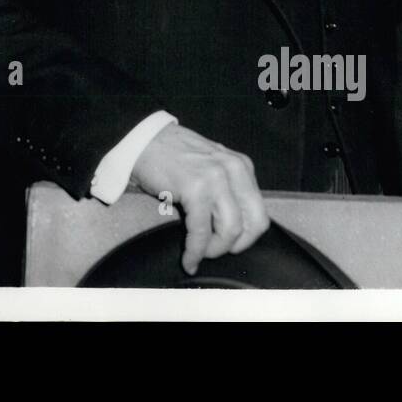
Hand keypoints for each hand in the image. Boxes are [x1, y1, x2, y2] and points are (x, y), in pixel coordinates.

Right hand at [130, 124, 269, 275]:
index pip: (259, 213)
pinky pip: (201, 232)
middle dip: (236, 246)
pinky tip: (188, 260)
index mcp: (241, 167)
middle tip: (216, 250)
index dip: (246, 237)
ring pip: (231, 231)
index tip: (228, 245)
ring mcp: (216, 178)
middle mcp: (234, 169)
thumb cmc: (172, 156)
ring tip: (199, 253)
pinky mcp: (195, 188)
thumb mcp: (211, 166)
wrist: (141, 140)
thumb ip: (227, 188)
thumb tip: (235, 227)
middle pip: (254, 224)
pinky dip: (195, 252)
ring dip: (215, 250)